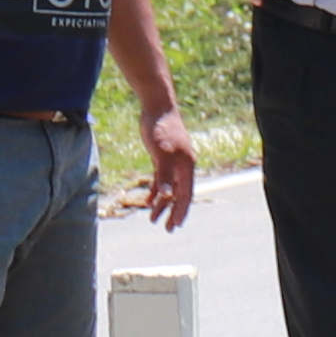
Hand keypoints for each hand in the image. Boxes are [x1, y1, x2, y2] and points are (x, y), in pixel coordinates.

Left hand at [134, 106, 198, 229]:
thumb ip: (164, 174)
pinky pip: (161, 179)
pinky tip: (148, 200)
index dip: (181, 211)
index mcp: (186, 167)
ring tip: (152, 219)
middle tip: (168, 229)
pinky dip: (156, 190)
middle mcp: (182, 166)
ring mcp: (173, 162)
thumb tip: (167, 195)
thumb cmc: (161, 128)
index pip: (186, 195)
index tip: (175, 226)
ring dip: (162, 204)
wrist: (158, 107)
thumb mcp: (161, 153)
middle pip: (179, 195)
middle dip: (173, 212)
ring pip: (169, 188)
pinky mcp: (162, 157)